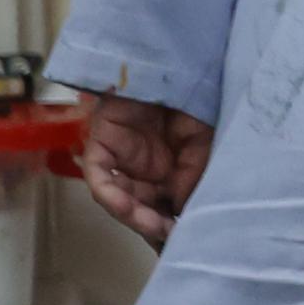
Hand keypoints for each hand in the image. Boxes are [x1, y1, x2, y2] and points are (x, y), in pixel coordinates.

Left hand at [77, 94, 214, 246]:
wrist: (171, 64)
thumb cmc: (192, 99)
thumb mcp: (204, 143)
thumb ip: (194, 175)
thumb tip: (184, 209)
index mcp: (172, 172)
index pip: (170, 206)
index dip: (177, 225)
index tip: (189, 241)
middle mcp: (146, 171)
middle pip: (145, 208)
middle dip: (156, 227)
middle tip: (173, 240)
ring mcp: (122, 161)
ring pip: (122, 200)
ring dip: (136, 217)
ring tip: (155, 227)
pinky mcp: (101, 146)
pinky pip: (100, 178)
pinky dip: (111, 196)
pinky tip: (126, 207)